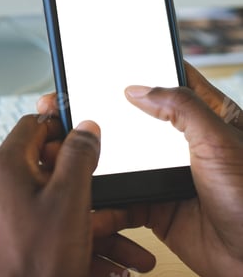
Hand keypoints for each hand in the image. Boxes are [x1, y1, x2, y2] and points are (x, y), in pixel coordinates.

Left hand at [0, 115, 153, 276]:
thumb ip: (78, 157)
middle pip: (49, 171)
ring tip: (128, 249)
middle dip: (91, 189)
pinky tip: (107, 268)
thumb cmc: (31, 266)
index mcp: (5, 166)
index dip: (64, 126)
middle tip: (118, 201)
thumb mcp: (69, 201)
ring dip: (92, 224)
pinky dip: (74, 243)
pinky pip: (45, 232)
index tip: (89, 136)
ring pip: (53, 208)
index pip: (35, 125)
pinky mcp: (5, 243)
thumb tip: (84, 128)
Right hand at [38, 63, 242, 276]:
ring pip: (117, 160)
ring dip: (89, 162)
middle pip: (129, 121)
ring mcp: (164, 175)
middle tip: (61, 114)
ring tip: (58, 158)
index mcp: (203, 115)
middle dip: (94, 120)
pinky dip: (99, 202)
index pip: (162, 81)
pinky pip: (118, 201)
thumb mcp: (218, 140)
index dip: (131, 72)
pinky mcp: (154, 208)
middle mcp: (179, 142)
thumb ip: (180, 107)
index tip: (95, 68)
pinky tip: (81, 199)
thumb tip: (136, 89)